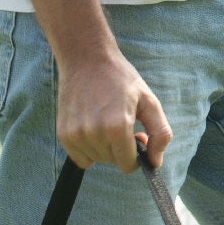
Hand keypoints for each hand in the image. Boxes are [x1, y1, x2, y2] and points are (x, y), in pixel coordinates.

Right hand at [55, 48, 172, 172]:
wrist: (86, 59)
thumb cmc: (120, 78)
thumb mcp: (149, 100)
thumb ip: (160, 133)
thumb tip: (155, 163)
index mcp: (118, 127)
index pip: (128, 165)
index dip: (136, 154)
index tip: (135, 136)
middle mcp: (94, 134)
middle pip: (113, 162)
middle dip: (121, 149)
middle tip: (121, 123)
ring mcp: (76, 135)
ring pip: (97, 160)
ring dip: (104, 148)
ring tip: (105, 121)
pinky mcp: (63, 134)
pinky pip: (80, 158)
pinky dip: (88, 149)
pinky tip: (92, 127)